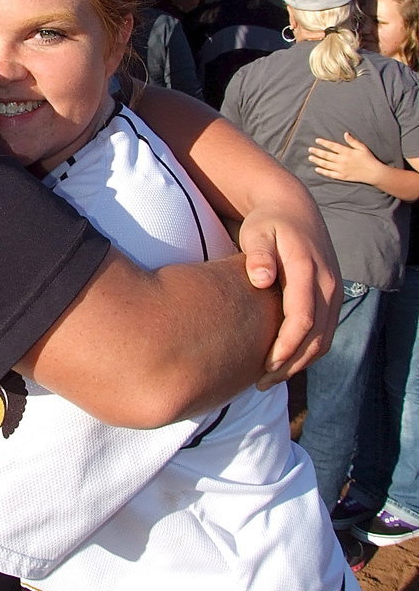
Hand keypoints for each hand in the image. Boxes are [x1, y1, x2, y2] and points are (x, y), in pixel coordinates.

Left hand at [236, 206, 340, 386]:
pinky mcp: (332, 295)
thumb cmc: (267, 223)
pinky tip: (285, 361)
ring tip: (271, 378)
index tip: (265, 366)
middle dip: (292, 363)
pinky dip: (309, 350)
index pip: (302, 319)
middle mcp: (327, 283)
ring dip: (301, 362)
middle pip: (317, 336)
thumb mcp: (257, 232)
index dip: (286, 347)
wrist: (293, 208)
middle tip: (262, 382)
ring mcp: (333, 290)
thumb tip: (261, 279)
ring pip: (325, 338)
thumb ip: (258, 255)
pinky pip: (325, 331)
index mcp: (307, 269)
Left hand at [308, 132, 379, 184]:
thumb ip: (352, 141)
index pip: (332, 146)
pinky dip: (322, 171)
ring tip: (310, 157)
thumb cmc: (368, 158)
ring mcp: (341, 169)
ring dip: (317, 161)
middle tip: (310, 149)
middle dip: (317, 152)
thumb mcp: (362, 147)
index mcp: (346, 152)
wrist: (373, 173)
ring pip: (326, 164)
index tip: (317, 140)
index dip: (324, 143)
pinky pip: (330, 174)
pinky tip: (317, 169)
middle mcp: (342, 160)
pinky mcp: (342, 176)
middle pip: (326, 155)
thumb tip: (345, 133)